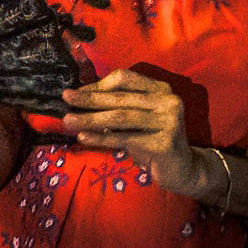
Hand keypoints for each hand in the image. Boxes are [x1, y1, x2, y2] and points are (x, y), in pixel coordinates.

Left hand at [62, 69, 204, 198]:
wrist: (182, 169)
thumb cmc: (153, 140)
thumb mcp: (138, 118)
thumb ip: (118, 105)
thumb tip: (81, 97)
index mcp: (161, 88)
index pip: (125, 78)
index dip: (99, 84)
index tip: (78, 93)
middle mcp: (168, 101)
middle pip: (121, 97)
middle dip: (89, 99)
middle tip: (66, 99)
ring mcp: (169, 121)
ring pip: (120, 118)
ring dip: (90, 119)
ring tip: (68, 121)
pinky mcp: (164, 143)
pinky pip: (124, 139)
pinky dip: (101, 138)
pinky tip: (84, 138)